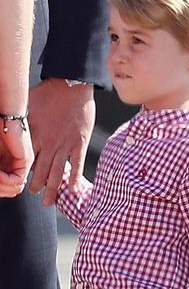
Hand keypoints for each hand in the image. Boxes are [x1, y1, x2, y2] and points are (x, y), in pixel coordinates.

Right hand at [0, 119, 32, 196]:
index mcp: (9, 167)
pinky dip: (4, 180)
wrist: (4, 117)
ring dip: (1, 186)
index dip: (0, 189)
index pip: (7, 189)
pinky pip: (17, 179)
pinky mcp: (26, 160)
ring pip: (14, 188)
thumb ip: (0, 171)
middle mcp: (18, 168)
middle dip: (0, 189)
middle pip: (11, 191)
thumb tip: (0, 185)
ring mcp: (23, 165)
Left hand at [27, 78, 94, 204]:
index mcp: (33, 136)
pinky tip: (72, 190)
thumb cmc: (47, 93)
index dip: (22, 174)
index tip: (19, 182)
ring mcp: (65, 145)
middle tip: (33, 194)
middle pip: (40, 171)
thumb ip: (21, 122)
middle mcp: (49, 144)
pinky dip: (74, 179)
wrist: (71, 86)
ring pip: (57, 173)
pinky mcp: (80, 144)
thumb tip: (9, 128)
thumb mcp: (26, 107)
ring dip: (52, 189)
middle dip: (35, 185)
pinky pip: (77, 165)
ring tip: (48, 202)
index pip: (26, 161)